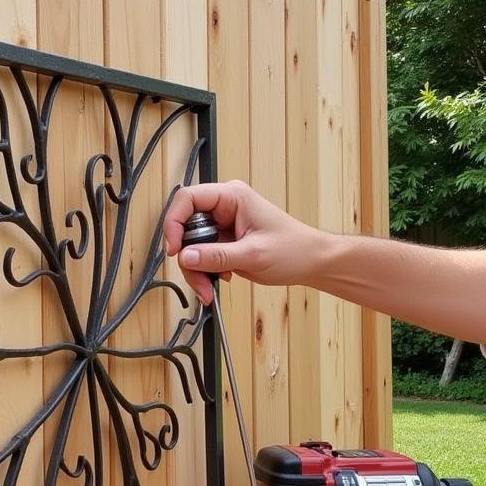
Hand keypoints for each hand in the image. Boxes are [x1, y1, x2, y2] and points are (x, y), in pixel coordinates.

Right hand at [163, 180, 333, 303]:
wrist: (311, 262)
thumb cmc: (294, 249)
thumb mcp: (253, 255)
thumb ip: (216, 256)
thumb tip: (185, 257)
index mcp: (232, 197)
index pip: (187, 199)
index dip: (174, 223)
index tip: (174, 250)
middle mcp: (224, 207)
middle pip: (185, 227)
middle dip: (187, 257)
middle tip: (197, 279)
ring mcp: (223, 224)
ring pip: (191, 246)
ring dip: (196, 270)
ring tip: (209, 289)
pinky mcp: (223, 241)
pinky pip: (201, 255)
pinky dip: (204, 272)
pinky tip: (219, 280)